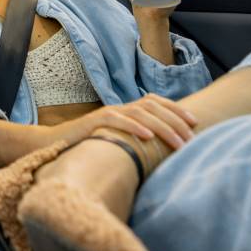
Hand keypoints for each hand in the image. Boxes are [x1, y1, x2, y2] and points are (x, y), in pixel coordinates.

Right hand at [70, 93, 197, 149]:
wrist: (56, 145)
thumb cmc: (90, 145)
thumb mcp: (118, 140)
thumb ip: (136, 139)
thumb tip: (164, 149)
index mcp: (127, 110)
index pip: (156, 102)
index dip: (176, 109)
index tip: (195, 122)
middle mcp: (119, 108)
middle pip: (152, 106)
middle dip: (175, 120)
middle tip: (192, 137)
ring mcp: (107, 113)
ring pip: (139, 113)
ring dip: (162, 127)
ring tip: (178, 142)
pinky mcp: (94, 122)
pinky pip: (117, 120)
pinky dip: (134, 127)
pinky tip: (148, 137)